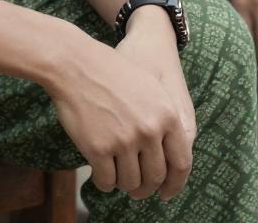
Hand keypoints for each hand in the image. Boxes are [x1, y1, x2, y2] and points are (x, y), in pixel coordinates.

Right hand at [45, 19, 193, 200]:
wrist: (76, 64)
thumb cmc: (111, 73)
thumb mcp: (150, 87)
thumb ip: (164, 119)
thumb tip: (169, 153)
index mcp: (167, 114)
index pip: (181, 162)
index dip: (175, 183)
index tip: (167, 192)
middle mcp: (149, 130)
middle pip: (155, 177)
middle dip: (145, 187)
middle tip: (135, 188)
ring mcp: (124, 140)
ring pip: (131, 183)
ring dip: (123, 183)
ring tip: (115, 171)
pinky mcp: (98, 149)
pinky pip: (106, 181)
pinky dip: (103, 182)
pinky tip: (99, 170)